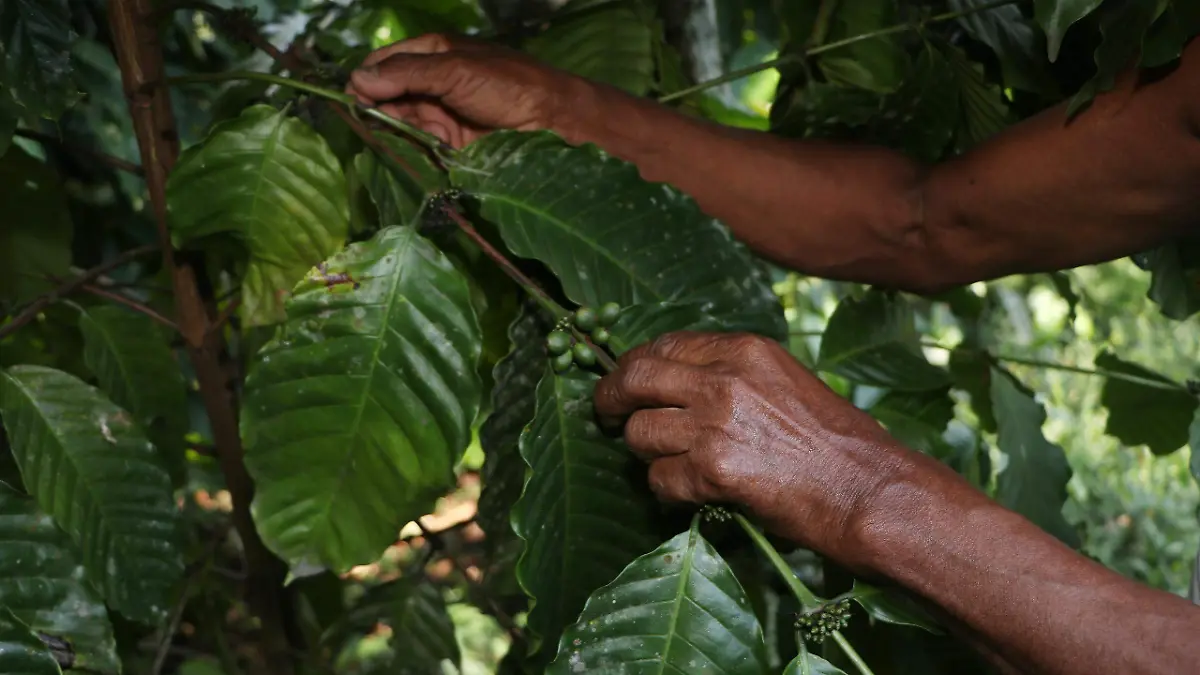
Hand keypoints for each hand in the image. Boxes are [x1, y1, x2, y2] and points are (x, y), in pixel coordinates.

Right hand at [347, 34, 587, 147]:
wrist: (552, 121)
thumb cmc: (508, 85)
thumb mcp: (454, 70)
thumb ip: (406, 73)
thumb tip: (357, 79)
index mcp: (431, 54)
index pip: (383, 64)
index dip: (365, 80)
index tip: (352, 99)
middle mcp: (431, 83)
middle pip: (386, 96)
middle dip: (375, 109)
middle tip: (368, 124)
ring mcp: (439, 114)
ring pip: (398, 124)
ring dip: (392, 132)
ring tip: (392, 137)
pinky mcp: (449, 145)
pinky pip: (418, 147)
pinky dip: (411, 150)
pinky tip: (415, 150)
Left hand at [594, 331, 915, 566]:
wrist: (868, 490)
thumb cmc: (837, 444)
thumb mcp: (786, 383)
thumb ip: (734, 376)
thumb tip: (677, 383)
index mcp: (744, 349)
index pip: (665, 345)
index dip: (635, 364)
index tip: (625, 381)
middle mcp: (724, 378)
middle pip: (634, 377)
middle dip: (610, 397)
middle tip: (603, 413)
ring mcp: (715, 422)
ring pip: (639, 433)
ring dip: (645, 453)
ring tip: (669, 464)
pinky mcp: (712, 469)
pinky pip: (659, 479)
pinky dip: (667, 491)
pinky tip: (692, 493)